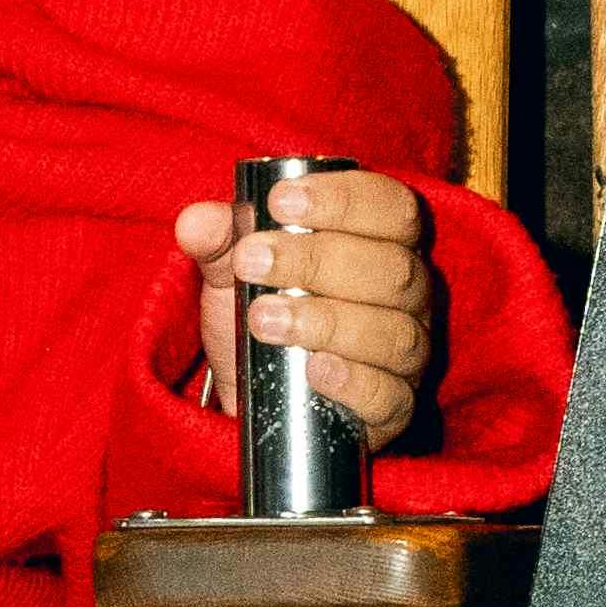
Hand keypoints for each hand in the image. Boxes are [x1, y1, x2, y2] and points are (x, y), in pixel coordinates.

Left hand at [174, 163, 435, 442]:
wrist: (251, 391)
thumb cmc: (262, 310)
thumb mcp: (235, 272)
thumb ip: (220, 242)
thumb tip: (196, 222)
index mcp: (385, 241)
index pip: (391, 207)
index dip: (344, 199)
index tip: (280, 202)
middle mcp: (409, 294)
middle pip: (391, 268)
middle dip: (317, 260)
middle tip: (251, 262)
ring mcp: (407, 353)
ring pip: (394, 332)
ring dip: (327, 322)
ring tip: (263, 319)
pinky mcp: (394, 407)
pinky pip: (391, 396)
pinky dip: (355, 381)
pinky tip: (315, 370)